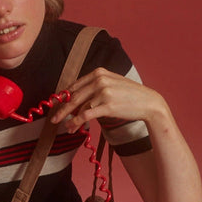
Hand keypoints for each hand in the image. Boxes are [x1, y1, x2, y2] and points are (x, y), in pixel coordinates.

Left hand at [50, 67, 164, 131]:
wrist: (148, 102)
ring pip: (79, 107)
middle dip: (62, 109)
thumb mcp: (112, 84)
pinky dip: (77, 123)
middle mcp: (100, 79)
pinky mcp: (107, 105)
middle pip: (74, 96)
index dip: (64, 97)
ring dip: (70, 120)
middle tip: (54, 119)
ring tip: (66, 128)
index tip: (56, 106)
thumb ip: (95, 87)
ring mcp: (103, 91)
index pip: (75, 85)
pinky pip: (86, 115)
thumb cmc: (129, 95)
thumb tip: (76, 100)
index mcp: (99, 72)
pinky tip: (73, 128)